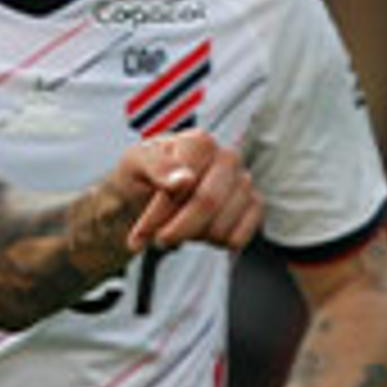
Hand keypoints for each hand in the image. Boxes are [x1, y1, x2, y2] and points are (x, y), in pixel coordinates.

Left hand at [114, 129, 262, 251]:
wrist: (143, 197)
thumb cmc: (140, 177)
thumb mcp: (134, 164)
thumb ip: (156, 166)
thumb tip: (185, 179)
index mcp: (200, 142)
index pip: (186, 184)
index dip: (160, 214)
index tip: (139, 233)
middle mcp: (227, 158)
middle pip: (207, 203)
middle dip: (176, 230)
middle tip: (156, 239)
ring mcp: (243, 182)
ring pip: (223, 225)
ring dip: (192, 238)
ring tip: (175, 230)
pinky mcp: (253, 206)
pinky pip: (239, 237)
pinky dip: (214, 244)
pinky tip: (199, 233)